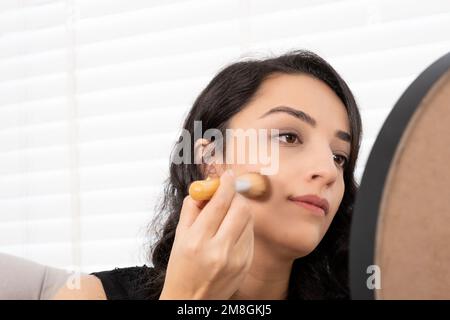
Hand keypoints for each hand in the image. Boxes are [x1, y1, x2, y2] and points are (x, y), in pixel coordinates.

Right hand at [159, 170, 253, 298]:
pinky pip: (250, 235)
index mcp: (198, 240)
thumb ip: (192, 208)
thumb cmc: (181, 268)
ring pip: (248, 220)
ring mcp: (236, 259)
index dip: (226, 184)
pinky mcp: (246, 264)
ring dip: (239, 211)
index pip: (220, 202)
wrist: (190, 300)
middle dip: (236, 196)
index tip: (228, 175)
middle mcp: (219, 250)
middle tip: (227, 194)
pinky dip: (242, 227)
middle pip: (241, 209)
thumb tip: (205, 187)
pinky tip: (230, 233)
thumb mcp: (179, 236)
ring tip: (225, 217)